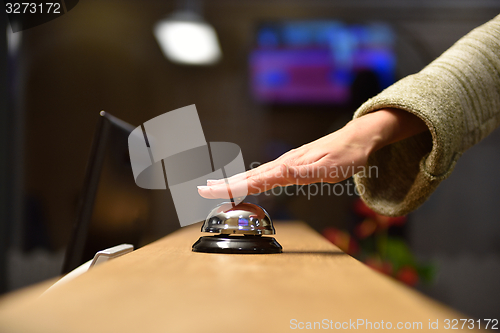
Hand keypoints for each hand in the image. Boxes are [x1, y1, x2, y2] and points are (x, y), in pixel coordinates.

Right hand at [197, 109, 426, 198]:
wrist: (357, 138)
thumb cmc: (347, 155)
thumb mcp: (330, 166)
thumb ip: (303, 172)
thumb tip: (278, 171)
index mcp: (288, 166)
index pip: (254, 179)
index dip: (231, 186)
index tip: (210, 191)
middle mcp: (283, 163)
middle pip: (247, 175)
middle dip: (223, 184)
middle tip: (201, 190)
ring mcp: (286, 163)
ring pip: (253, 174)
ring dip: (232, 181)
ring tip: (214, 186)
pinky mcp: (290, 164)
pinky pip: (263, 173)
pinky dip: (247, 179)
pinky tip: (245, 181)